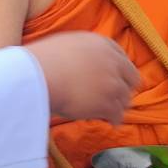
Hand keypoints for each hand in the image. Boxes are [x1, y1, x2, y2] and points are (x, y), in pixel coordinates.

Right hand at [25, 33, 139, 122]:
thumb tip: (78, 61)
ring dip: (118, 105)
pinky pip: (118, 115)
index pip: (122, 58)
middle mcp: (113, 62)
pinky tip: (110, 123)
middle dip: (124, 88)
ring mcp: (112, 83)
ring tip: (110, 112)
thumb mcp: (66, 43)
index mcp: (102, 44)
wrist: (37, 76)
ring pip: (125, 99)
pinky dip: (114, 120)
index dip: (119, 71)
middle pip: (131, 78)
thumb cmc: (41, 61)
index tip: (114, 79)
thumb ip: (81, 51)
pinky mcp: (108, 104)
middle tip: (115, 97)